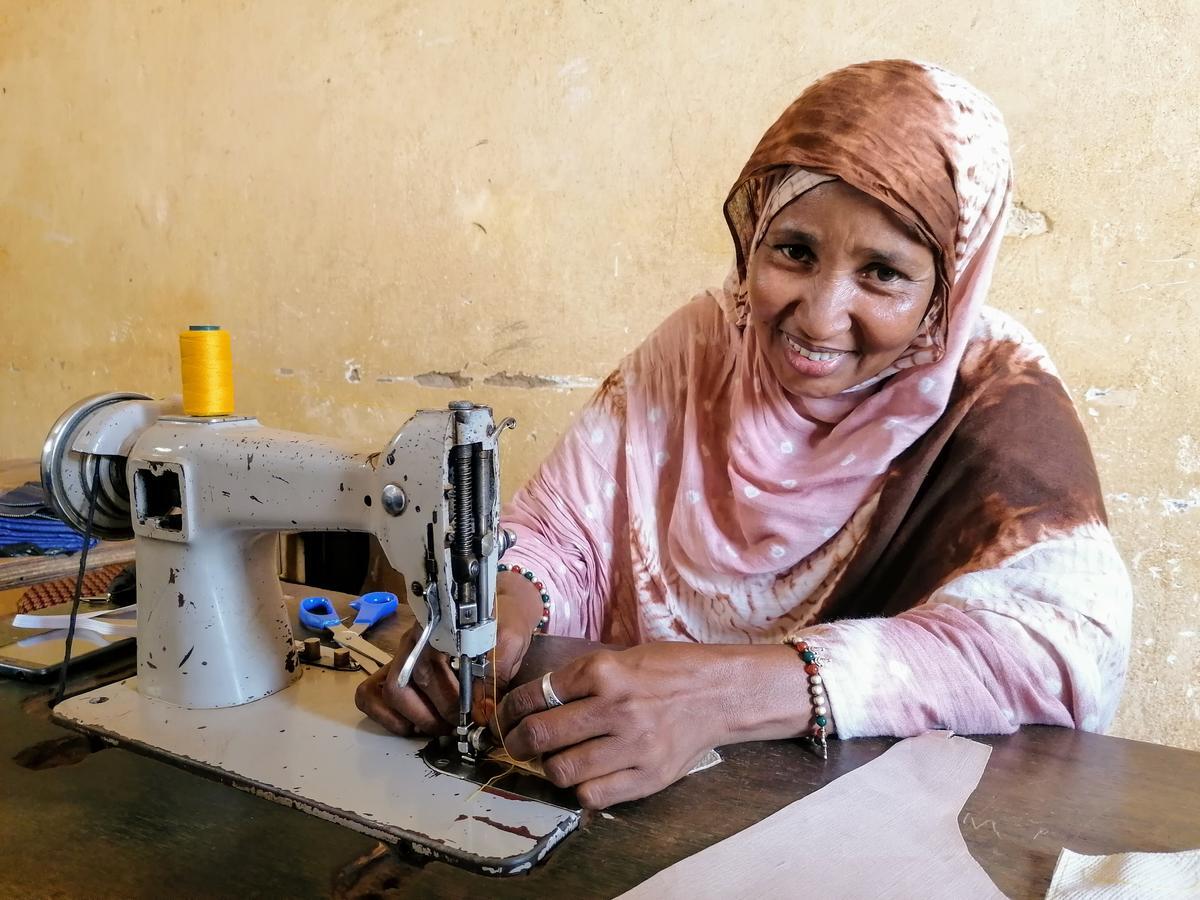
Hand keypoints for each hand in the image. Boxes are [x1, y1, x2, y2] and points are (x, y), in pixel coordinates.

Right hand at [355, 571, 544, 735]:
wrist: (497, 608)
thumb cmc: (502, 623)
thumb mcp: (510, 640)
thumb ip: (497, 671)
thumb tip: (481, 710)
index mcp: (437, 627)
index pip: (430, 668)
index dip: (451, 700)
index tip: (475, 714)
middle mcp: (413, 640)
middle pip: (405, 686)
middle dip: (436, 715)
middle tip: (460, 725)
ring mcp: (400, 655)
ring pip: (388, 693)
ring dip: (415, 719)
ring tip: (443, 726)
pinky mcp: (393, 670)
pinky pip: (369, 695)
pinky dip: (388, 718)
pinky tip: (417, 724)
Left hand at [494, 642, 811, 808]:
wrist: (721, 693)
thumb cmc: (669, 671)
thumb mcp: (622, 658)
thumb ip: (582, 680)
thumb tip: (535, 701)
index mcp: (605, 672)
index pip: (537, 694)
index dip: (512, 709)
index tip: (508, 716)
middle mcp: (616, 708)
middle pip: (542, 734)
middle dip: (518, 741)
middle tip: (517, 742)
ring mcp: (633, 746)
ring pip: (562, 770)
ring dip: (550, 767)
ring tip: (556, 759)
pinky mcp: (648, 776)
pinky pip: (593, 795)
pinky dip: (580, 789)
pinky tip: (586, 776)